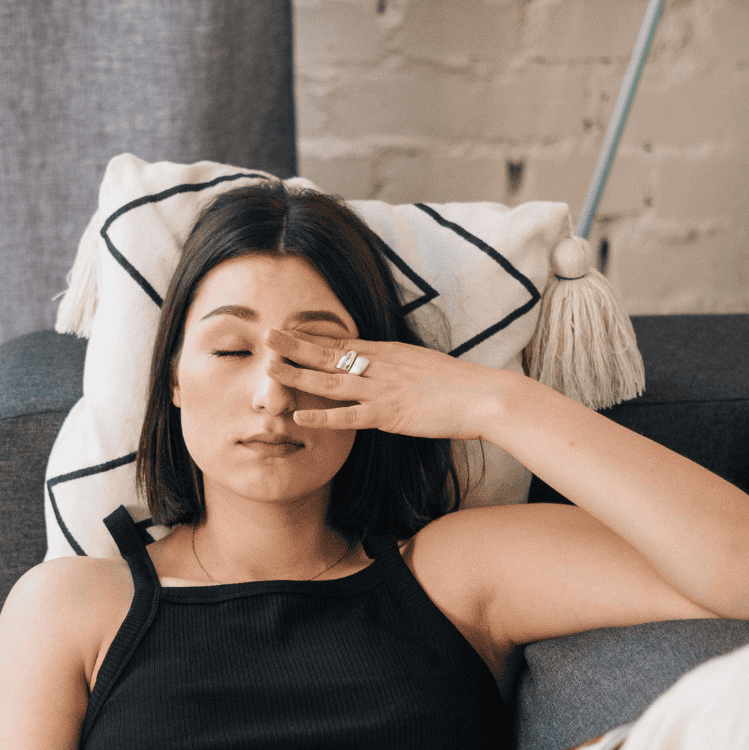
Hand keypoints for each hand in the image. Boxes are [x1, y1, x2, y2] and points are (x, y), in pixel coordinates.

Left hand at [264, 326, 496, 439]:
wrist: (482, 396)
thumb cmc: (458, 385)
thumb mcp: (423, 364)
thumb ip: (398, 366)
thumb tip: (384, 368)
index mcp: (388, 353)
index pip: (342, 343)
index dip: (312, 338)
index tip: (287, 332)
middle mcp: (380, 366)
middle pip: (328, 355)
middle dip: (294, 345)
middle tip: (266, 335)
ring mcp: (382, 389)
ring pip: (330, 382)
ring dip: (297, 375)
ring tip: (270, 369)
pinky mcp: (389, 414)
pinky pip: (349, 416)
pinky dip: (322, 417)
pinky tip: (299, 416)